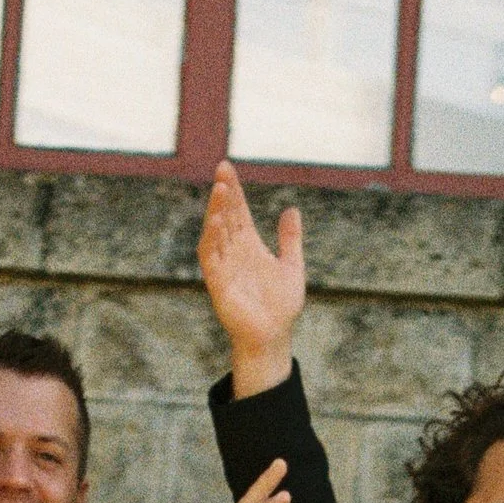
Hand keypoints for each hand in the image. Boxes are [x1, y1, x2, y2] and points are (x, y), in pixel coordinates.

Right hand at [198, 162, 305, 394]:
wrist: (275, 336)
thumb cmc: (281, 305)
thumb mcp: (292, 266)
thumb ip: (290, 239)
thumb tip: (292, 209)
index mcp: (249, 245)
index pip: (238, 211)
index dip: (234, 189)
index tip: (226, 166)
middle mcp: (234, 251)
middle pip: (226, 216)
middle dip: (223, 193)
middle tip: (222, 170)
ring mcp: (224, 266)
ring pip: (215, 233)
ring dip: (216, 212)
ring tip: (221, 190)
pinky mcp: (218, 283)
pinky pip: (211, 258)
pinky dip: (211, 240)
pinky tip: (217, 223)